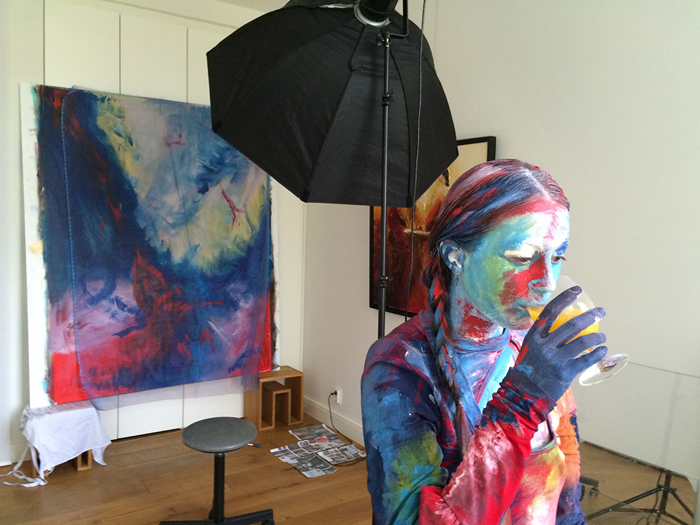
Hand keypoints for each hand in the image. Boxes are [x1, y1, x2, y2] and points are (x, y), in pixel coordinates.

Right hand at [515, 286, 607, 400]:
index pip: (550, 311)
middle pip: (571, 325)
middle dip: (590, 316)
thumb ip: (545, 337)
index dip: (564, 299)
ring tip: (602, 337)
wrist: (524, 393)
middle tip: (601, 312)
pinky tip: (602, 350)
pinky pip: (586, 359)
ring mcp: (555, 360)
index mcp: (535, 336)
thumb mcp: (531, 347)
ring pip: (582, 342)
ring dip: (596, 337)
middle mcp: (544, 345)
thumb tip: (564, 324)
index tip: (577, 291)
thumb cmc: (529, 368)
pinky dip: (597, 353)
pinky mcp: (565, 373)